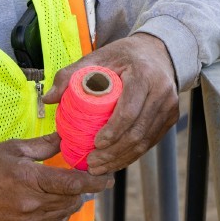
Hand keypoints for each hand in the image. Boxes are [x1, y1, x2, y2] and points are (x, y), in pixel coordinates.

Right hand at [0, 135, 112, 220]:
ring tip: (67, 191)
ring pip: (64, 215)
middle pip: (72, 200)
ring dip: (71, 203)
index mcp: (30, 179)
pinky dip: (59, 217)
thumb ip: (44, 145)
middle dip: (82, 190)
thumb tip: (67, 137)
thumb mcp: (14, 149)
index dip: (95, 181)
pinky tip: (54, 206)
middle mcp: (31, 204)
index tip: (108, 178)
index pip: (73, 183)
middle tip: (84, 180)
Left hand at [43, 32, 178, 175]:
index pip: (129, 111)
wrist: (159, 53)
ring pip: (145, 142)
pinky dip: (132, 155)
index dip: (113, 131)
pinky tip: (114, 162)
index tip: (95, 144)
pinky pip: (151, 142)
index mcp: (144, 75)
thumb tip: (48, 99)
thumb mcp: (97, 57)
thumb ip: (70, 75)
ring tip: (99, 168)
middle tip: (91, 163)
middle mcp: (162, 92)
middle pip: (137, 132)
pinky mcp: (171, 118)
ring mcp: (169, 107)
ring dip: (122, 159)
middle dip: (113, 153)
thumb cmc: (124, 55)